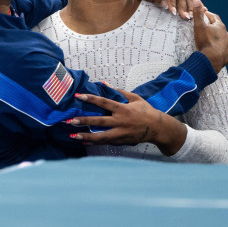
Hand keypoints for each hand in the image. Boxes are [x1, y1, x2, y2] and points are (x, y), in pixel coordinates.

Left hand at [66, 89, 186, 155]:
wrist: (158, 128)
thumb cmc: (146, 111)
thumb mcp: (135, 98)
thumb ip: (118, 92)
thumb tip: (103, 84)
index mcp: (123, 109)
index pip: (104, 102)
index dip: (91, 99)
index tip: (78, 96)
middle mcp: (121, 122)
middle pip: (99, 122)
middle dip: (84, 121)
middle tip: (70, 121)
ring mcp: (121, 133)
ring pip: (101, 136)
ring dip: (86, 136)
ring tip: (73, 135)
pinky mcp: (122, 141)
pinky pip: (106, 142)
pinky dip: (94, 142)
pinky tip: (83, 140)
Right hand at [192, 0, 227, 72]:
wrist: (211, 60)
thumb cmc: (205, 41)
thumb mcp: (199, 25)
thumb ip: (198, 12)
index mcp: (220, 27)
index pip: (214, 17)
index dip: (208, 15)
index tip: (202, 14)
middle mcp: (226, 35)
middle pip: (219, 29)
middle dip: (213, 27)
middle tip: (205, 28)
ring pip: (223, 40)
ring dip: (217, 39)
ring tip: (209, 41)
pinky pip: (224, 51)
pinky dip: (220, 50)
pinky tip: (215, 52)